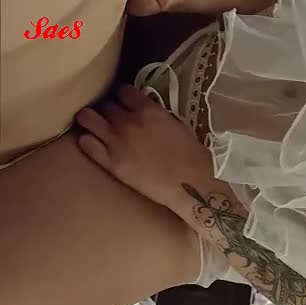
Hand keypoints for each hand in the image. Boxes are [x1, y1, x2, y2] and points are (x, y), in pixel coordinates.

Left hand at [76, 85, 214, 207]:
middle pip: (106, 104)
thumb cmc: (192, 156)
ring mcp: (116, 142)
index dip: (125, 96)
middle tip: (115, 118)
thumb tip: (145, 112)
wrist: (190, 184)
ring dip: (91, 119)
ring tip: (96, 126)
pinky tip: (94, 143)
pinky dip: (87, 140)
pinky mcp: (110, 163)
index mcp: (148, 111)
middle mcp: (128, 122)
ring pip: (87, 118)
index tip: (127, 103)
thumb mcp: (178, 125)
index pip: (124, 91)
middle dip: (110, 109)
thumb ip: (158, 115)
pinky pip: (85, 143)